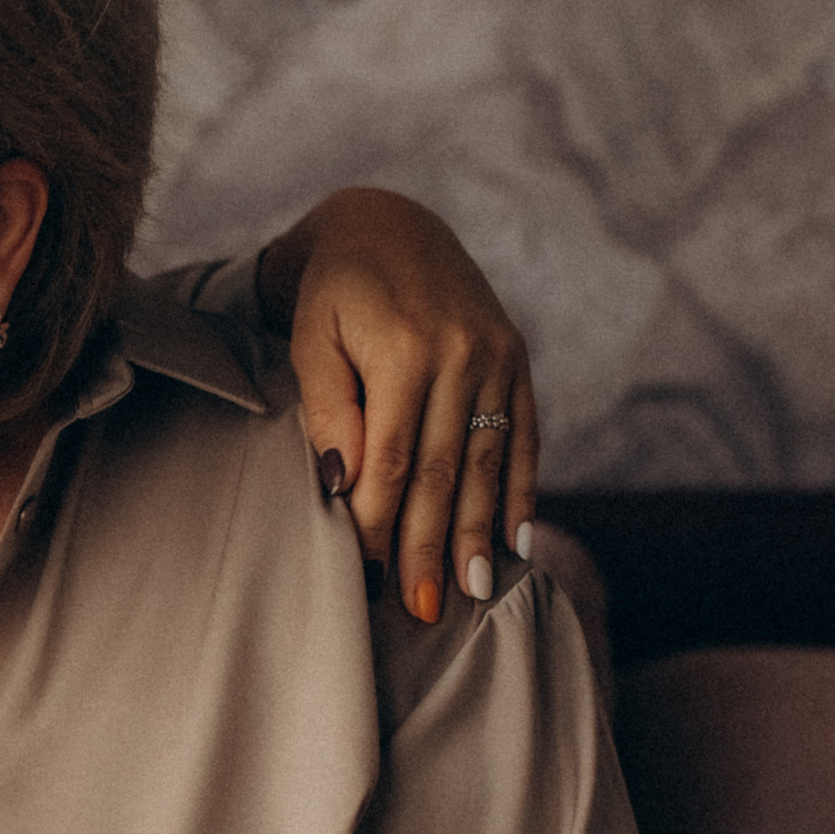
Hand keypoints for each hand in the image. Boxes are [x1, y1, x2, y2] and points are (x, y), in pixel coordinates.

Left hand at [258, 190, 539, 623]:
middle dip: (433, 546)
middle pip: (445, 471)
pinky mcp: (517, 360)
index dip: (381, 522)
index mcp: (406, 349)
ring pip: (488, 462)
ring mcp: (498, 356)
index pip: (393, 459)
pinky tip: (517, 539)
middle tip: (425, 609)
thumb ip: (328, 408)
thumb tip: (343, 484)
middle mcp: (463, 353)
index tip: (367, 575)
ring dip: (481, 532)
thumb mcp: (311, 338)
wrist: (390, 224)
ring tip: (473, 592)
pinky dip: (521, 489)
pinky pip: (522, 435)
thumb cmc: (334, 293)